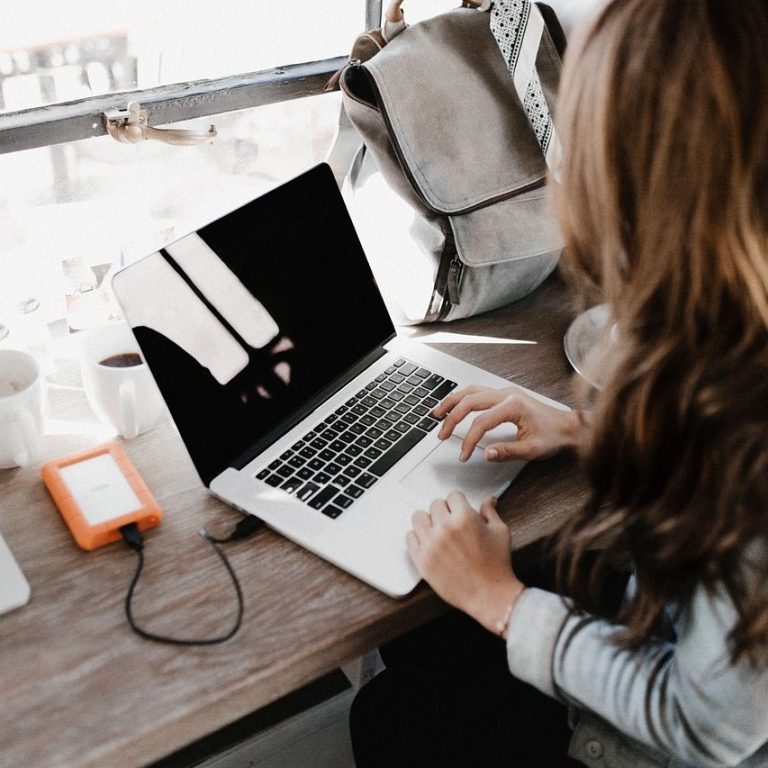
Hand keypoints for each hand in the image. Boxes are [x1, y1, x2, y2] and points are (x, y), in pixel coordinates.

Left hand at [406, 492, 524, 635]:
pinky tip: (429, 542)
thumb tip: (489, 500)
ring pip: (418, 517)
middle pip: (435, 505)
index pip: (453, 496)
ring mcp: (430, 544)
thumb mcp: (500, 532)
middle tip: (452, 523)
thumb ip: (490, 512)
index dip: (459, 503)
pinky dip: (418, 537)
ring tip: (438, 530)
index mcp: (464, 518)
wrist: (489, 596)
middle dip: (445, 511)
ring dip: (428, 521)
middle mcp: (445, 528)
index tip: (460, 510)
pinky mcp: (421, 560)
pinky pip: (410, 537)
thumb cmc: (497, 565)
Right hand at [433, 385, 583, 461]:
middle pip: (470, 401)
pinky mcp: (504, 394)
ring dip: (452, 402)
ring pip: (471, 391)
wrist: (569, 426)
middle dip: (452, 418)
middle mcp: (507, 394)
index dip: (469, 440)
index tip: (464, 455)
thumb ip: (508, 452)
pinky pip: (477, 391)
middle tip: (441, 434)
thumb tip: (486, 454)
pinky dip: (462, 398)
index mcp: (513, 406)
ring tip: (437, 413)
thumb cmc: (554, 436)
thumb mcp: (532, 450)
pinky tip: (454, 405)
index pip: (481, 422)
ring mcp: (505, 392)